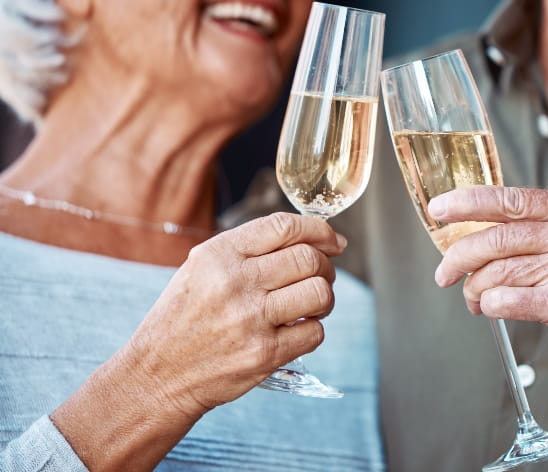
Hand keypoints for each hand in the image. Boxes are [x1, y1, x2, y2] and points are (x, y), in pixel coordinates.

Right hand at [128, 212, 345, 416]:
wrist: (158, 376)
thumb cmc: (185, 317)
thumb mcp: (202, 268)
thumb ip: (249, 249)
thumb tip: (314, 238)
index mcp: (219, 254)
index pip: (285, 227)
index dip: (319, 230)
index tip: (333, 241)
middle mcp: (235, 282)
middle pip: (309, 259)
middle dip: (325, 266)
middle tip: (321, 275)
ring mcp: (251, 319)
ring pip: (320, 293)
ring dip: (325, 297)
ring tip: (311, 303)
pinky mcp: (265, 354)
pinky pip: (315, 332)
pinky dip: (313, 329)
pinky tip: (295, 330)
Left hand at [428, 186, 547, 395]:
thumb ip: (535, 230)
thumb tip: (472, 231)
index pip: (511, 197)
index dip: (467, 201)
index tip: (438, 209)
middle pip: (497, 235)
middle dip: (459, 256)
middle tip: (444, 274)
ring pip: (498, 269)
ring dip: (474, 288)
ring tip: (473, 299)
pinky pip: (507, 298)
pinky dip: (490, 305)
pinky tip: (491, 308)